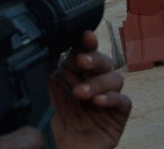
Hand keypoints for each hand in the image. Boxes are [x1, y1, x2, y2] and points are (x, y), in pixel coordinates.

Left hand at [48, 30, 131, 148]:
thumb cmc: (42, 127)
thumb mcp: (39, 91)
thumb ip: (45, 65)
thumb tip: (48, 38)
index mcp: (71, 76)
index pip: (84, 52)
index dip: (87, 42)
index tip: (85, 36)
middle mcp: (89, 85)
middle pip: (103, 61)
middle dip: (94, 58)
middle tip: (81, 62)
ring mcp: (104, 102)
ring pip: (116, 78)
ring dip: (99, 82)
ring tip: (80, 94)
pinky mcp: (115, 119)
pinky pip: (124, 102)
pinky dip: (113, 98)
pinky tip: (97, 103)